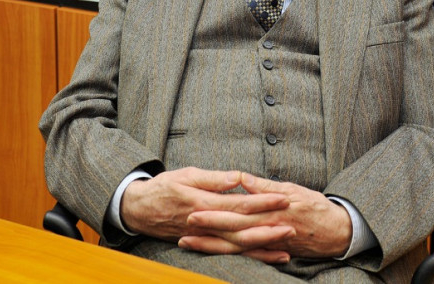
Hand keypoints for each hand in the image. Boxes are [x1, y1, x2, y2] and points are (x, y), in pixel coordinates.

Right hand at [120, 167, 290, 242]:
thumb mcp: (186, 175)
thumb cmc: (164, 187)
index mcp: (202, 202)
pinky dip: (251, 257)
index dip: (262, 201)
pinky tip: (269, 256)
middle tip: (294, 225)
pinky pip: (230, 254)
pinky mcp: (204, 245)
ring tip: (287, 246)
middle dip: (269, 228)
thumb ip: (213, 178)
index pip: (238, 204)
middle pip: (242, 229)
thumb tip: (237, 178)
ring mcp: (204, 238)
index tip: (283, 197)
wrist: (139, 210)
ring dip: (263, 247)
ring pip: (238, 247)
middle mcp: (205, 224)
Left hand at [179, 173, 352, 261]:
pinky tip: (213, 253)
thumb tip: (242, 179)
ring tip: (188, 242)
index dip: (214, 213)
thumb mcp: (293, 190)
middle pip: (231, 231)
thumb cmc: (316, 206)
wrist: (339, 231)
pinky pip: (246, 256)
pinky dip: (229, 255)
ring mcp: (268, 244)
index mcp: (270, 212)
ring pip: (234, 246)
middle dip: (206, 230)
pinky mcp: (271, 252)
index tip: (193, 210)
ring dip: (210, 245)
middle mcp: (267, 230)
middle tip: (183, 226)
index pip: (237, 212)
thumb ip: (265, 186)